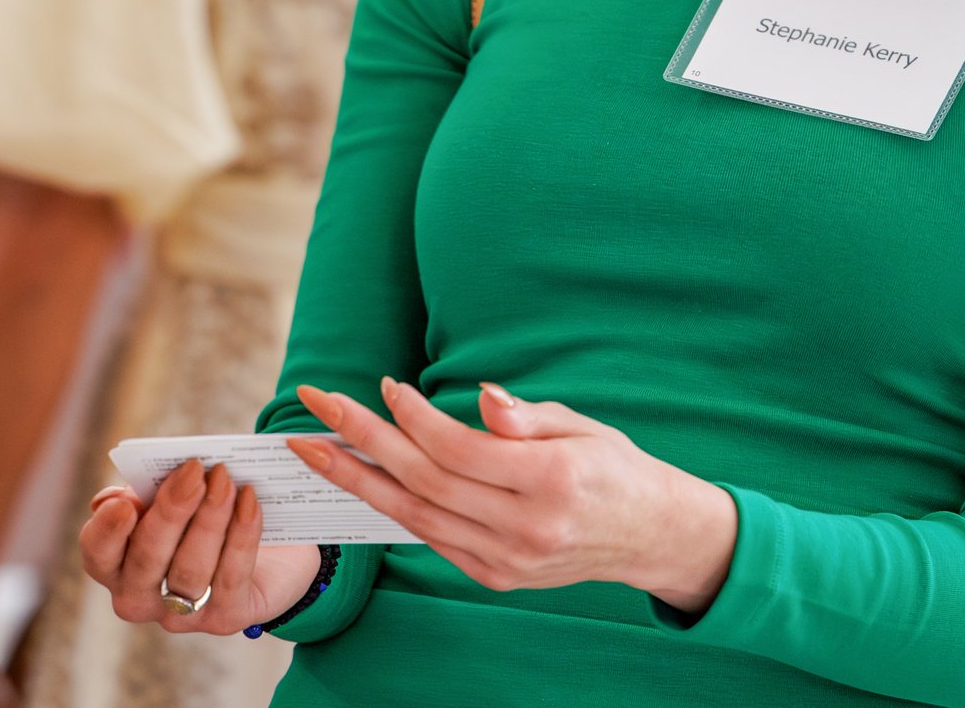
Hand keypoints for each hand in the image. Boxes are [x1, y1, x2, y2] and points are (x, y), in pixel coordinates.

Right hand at [77, 461, 320, 635]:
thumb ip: (144, 491)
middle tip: (194, 469)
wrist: (265, 549)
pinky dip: (242, 534)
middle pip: (146, 559)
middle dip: (171, 511)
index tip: (125, 502)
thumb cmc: (199, 512)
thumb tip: (117, 498)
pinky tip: (249, 502)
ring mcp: (181, 615)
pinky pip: (231, 577)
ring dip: (211, 518)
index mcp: (115, 562)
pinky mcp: (226, 619)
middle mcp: (140, 596)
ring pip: (190, 570)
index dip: (107, 531)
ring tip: (225, 479)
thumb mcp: (170, 494)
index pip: (98, 553)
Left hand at [286, 380, 736, 613]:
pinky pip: (433, 538)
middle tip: (318, 406)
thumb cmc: (614, 467)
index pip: (461, 450)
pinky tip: (361, 480)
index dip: (416, 418)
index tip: (388, 386)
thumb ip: (527, 416)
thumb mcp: (583, 427)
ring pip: (417, 516)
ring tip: (314, 449)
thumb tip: (485, 397)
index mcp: (551, 481)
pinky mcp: (497, 577)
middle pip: (426, 481)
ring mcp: (508, 560)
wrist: (650, 536)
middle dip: (363, 440)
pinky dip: (393, 508)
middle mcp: (526, 527)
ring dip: (359, 480)